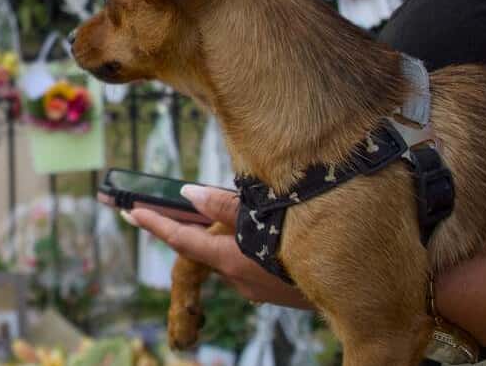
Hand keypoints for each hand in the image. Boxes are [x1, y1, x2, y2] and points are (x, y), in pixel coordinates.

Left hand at [126, 184, 313, 308]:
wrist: (355, 284)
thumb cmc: (308, 239)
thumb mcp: (263, 215)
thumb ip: (224, 206)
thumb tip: (189, 193)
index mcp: (230, 259)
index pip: (182, 240)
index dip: (155, 224)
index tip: (131, 212)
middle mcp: (237, 279)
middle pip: (204, 250)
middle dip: (191, 228)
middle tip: (172, 207)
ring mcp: (256, 291)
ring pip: (228, 258)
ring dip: (224, 238)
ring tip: (234, 213)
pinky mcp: (275, 293)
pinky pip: (250, 266)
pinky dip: (247, 248)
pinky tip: (265, 235)